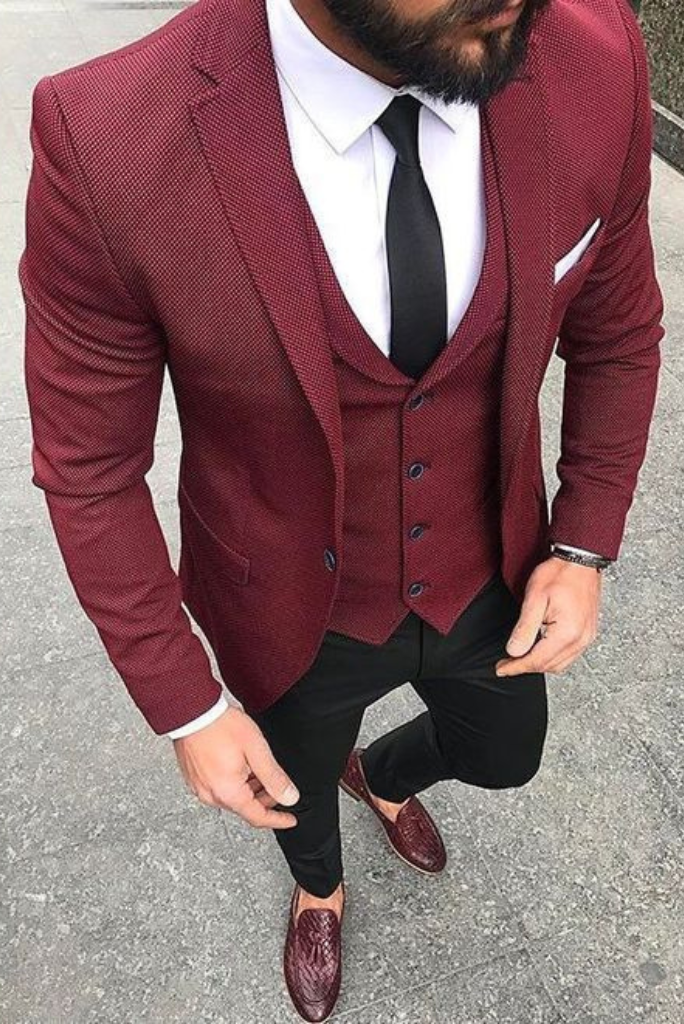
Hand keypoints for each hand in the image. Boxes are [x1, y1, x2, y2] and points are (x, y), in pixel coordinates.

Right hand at [172, 705, 299, 828]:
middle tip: (276, 783)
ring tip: (257, 767)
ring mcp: (200, 787)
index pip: (258, 817)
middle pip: (245, 807)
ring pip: (232, 797)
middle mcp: (210, 795)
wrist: (193, 711)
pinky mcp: (194, 778)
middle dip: (264, 799)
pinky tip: (240, 765)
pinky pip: (219, 787)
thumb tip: (289, 797)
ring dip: (249, 788)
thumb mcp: (256, 750)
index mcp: (227, 792)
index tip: (290, 819)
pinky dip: (234, 782)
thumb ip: (274, 777)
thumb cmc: (220, 726)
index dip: (278, 819)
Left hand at [495, 556, 602, 676]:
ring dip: (540, 663)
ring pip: (560, 664)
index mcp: (567, 633)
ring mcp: (587, 637)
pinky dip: (553, 657)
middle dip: (525, 667)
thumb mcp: (534, 599)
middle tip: (507, 663)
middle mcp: (581, 639)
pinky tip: (541, 649)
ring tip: (521, 657)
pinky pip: (570, 655)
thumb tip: (514, 651)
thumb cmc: (559, 574)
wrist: (580, 560)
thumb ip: (524, 629)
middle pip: (549, 666)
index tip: (501, 669)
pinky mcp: (588, 633)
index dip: (516, 667)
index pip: (537, 661)